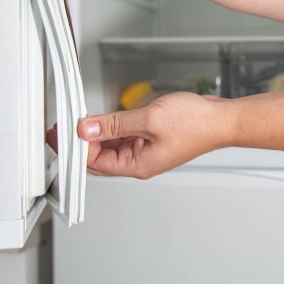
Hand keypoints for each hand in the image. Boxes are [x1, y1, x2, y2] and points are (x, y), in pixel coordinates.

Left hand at [48, 92, 233, 178]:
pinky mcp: (153, 138)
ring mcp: (148, 150)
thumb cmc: (196, 124)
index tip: (63, 133)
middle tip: (67, 125)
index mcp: (138, 164)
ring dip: (98, 132)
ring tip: (84, 119)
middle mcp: (141, 161)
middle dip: (82, 141)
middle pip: (101, 156)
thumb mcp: (148, 119)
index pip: (95, 162)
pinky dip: (113, 127)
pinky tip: (106, 118)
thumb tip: (87, 129)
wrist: (221, 120)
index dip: (75, 148)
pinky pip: (126, 136)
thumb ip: (114, 124)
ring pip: (113, 145)